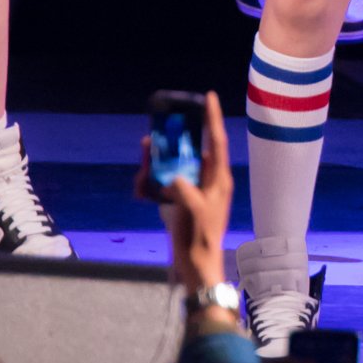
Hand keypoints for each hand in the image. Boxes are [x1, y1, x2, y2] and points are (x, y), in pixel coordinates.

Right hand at [135, 90, 233, 293]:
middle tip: (163, 126)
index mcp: (219, 179)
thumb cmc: (201, 238)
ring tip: (147, 151)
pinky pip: (169, 182)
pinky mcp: (184, 201)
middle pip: (194, 149)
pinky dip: (157, 177)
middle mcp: (210, 180)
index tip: (209, 96)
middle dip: (179, 137)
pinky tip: (143, 180)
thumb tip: (174, 178)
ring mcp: (197, 190)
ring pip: (179, 164)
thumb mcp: (195, 212)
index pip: (217, 141)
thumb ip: (186, 191)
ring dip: (163, 157)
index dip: (213, 118)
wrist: (197, 267)